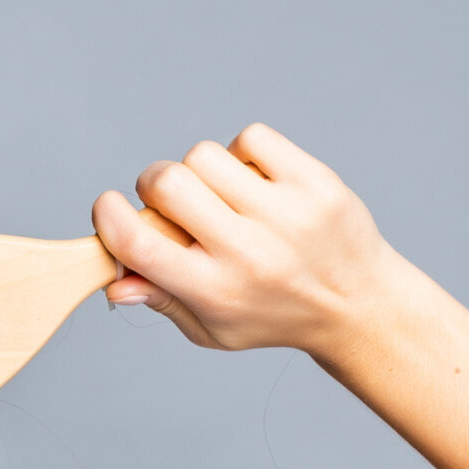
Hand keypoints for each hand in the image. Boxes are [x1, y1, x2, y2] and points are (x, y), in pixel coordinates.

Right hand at [91, 124, 411, 357]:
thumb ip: (162, 300)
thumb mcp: (213, 330)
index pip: (138, 242)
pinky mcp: (315, 182)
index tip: (107, 208)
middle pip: (166, 183)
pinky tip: (255, 181)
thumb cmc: (275, 316)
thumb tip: (114, 279)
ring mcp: (285, 213)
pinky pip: (251, 138)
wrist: (361, 306)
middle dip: (152, 184)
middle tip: (170, 202)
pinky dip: (242, 153)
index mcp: (215, 290)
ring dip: (200, 170)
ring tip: (222, 196)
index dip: (107, 216)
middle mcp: (248, 251)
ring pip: (204, 155)